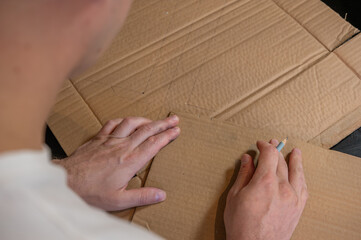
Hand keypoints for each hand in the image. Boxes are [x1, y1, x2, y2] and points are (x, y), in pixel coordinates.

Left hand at [53, 115, 179, 210]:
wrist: (66, 181)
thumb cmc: (90, 192)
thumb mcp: (118, 200)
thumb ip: (141, 196)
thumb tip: (161, 194)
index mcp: (130, 161)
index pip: (153, 144)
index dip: (167, 136)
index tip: (176, 130)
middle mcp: (122, 147)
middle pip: (147, 130)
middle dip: (163, 124)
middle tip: (174, 119)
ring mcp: (109, 140)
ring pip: (132, 124)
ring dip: (146, 119)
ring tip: (154, 120)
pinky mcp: (98, 138)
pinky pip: (113, 124)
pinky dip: (123, 120)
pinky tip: (127, 121)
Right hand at [224, 139, 307, 239]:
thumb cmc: (241, 225)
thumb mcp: (235, 196)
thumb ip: (244, 174)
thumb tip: (248, 159)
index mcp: (264, 182)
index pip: (269, 155)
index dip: (265, 146)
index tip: (260, 144)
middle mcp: (282, 187)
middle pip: (281, 162)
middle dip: (276, 150)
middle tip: (273, 144)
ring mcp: (293, 198)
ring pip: (296, 172)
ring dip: (295, 160)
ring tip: (295, 151)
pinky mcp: (298, 208)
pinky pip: (304, 188)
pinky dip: (302, 177)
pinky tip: (301, 173)